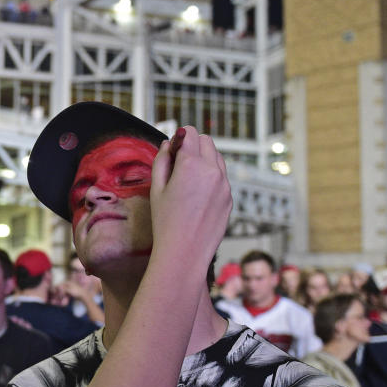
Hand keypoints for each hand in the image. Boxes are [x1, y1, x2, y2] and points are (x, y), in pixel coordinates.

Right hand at [149, 125, 231, 268]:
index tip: (173, 149)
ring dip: (205, 159)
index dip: (179, 137)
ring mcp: (224, 184)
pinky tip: (197, 196)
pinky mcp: (230, 198)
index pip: (190, 133)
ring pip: (217, 158)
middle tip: (179, 162)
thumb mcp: (156, 189)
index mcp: (191, 164)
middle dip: (193, 145)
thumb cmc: (166, 223)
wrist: (185, 252)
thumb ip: (162, 161)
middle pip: (207, 141)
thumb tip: (168, 145)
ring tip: (188, 180)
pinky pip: (222, 177)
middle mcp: (212, 170)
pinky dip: (212, 177)